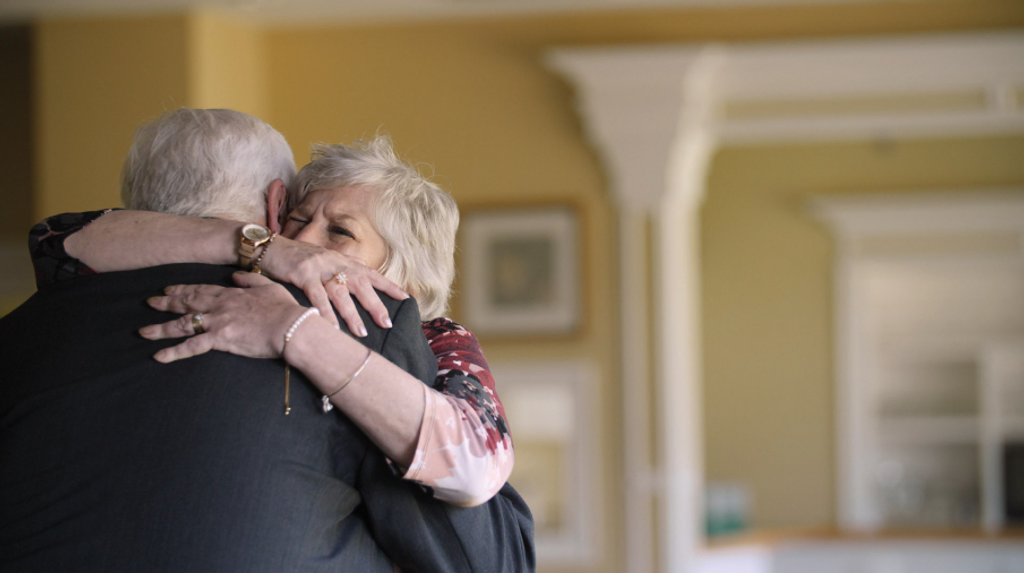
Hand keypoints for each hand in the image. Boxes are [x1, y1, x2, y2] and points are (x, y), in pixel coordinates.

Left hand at [140, 272, 311, 362]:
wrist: (291, 327)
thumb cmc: (285, 309)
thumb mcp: (269, 287)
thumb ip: (250, 280)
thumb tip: (235, 276)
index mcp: (231, 294)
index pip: (201, 290)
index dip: (182, 290)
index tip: (168, 290)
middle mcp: (219, 306)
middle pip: (187, 304)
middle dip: (166, 303)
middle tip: (149, 303)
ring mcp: (218, 322)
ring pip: (183, 324)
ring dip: (160, 328)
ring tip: (143, 332)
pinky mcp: (220, 339)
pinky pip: (192, 347)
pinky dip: (174, 352)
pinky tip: (158, 356)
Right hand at [258, 236, 407, 335]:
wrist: (269, 247)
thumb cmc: (297, 256)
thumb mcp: (324, 258)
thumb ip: (344, 264)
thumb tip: (364, 267)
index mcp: (341, 260)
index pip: (370, 273)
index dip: (388, 285)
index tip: (406, 298)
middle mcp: (334, 262)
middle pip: (360, 284)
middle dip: (375, 304)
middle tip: (386, 324)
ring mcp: (318, 268)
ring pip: (340, 293)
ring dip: (351, 314)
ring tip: (361, 332)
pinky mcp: (302, 274)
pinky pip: (316, 296)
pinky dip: (324, 313)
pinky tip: (331, 327)